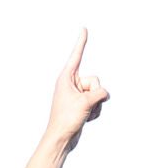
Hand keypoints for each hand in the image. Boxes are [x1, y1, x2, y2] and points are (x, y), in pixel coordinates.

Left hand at [47, 30, 109, 150]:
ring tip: (83, 114)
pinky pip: (96, 102)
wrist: (61, 139)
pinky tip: (85, 118)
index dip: (81, 42)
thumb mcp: (86, 102)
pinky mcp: (82, 104)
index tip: (83, 29)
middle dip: (94, 94)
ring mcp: (77, 94)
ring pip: (98, 93)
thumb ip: (100, 93)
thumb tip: (105, 94)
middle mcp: (71, 83)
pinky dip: (95, 112)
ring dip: (95, 105)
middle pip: (94, 80)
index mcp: (66, 78)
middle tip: (83, 105)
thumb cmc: (67, 120)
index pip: (76, 56)